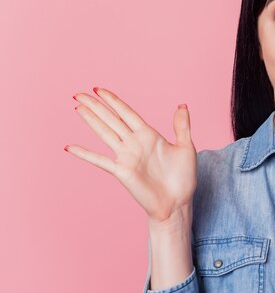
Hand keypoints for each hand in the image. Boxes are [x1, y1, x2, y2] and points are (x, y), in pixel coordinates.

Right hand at [65, 87, 196, 223]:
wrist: (178, 202)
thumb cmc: (183, 177)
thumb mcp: (186, 147)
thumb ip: (181, 126)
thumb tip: (182, 106)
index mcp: (149, 135)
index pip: (126, 113)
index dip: (113, 101)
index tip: (99, 89)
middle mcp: (134, 143)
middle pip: (111, 119)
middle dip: (96, 106)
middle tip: (79, 94)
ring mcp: (126, 156)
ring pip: (105, 133)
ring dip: (91, 120)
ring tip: (77, 107)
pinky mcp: (121, 171)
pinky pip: (99, 160)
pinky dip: (84, 153)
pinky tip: (70, 147)